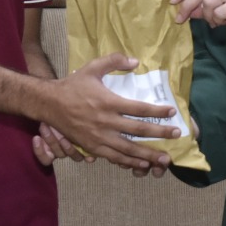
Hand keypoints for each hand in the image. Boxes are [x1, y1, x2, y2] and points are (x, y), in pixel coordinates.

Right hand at [40, 54, 178, 172]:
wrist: (49, 103)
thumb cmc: (72, 85)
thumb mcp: (92, 67)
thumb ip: (114, 61)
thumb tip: (135, 61)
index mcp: (108, 102)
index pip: (139, 108)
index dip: (157, 111)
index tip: (172, 112)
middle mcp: (106, 122)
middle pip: (138, 130)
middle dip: (160, 133)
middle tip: (176, 135)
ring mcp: (99, 137)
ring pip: (128, 149)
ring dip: (148, 154)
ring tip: (164, 158)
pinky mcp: (92, 147)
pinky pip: (113, 157)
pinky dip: (128, 162)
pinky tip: (141, 164)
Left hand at [172, 0, 225, 39]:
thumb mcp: (220, 8)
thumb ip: (204, 6)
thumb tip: (187, 10)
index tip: (172, 1)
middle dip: (186, 6)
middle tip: (180, 19)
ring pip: (207, 3)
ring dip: (207, 17)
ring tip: (216, 22)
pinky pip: (218, 13)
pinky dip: (218, 21)